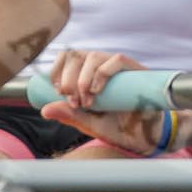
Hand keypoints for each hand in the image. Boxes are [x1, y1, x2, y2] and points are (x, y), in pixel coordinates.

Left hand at [39, 50, 168, 155]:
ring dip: (83, 78)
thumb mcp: (88, 123)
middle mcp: (101, 65)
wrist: (146, 135)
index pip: (67, 57)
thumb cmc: (118, 127)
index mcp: (87, 73)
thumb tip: (44, 110)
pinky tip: (98, 90)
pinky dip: (103, 72)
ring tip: (88, 101)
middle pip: (76, 55)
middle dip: (69, 79)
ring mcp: (118, 67)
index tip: (57, 91)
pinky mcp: (135, 70)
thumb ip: (69, 115)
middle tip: (75, 102)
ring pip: (94, 56)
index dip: (57, 70)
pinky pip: (116, 59)